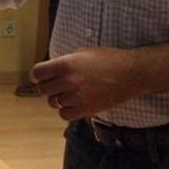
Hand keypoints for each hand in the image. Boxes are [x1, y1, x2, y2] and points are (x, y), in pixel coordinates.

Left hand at [30, 48, 147, 120]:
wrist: (131, 74)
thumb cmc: (109, 60)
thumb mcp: (83, 53)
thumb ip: (65, 62)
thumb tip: (51, 71)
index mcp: (66, 64)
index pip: (37, 73)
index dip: (37, 76)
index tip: (40, 77)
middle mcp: (68, 80)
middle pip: (43, 89)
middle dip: (47, 88)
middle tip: (56, 86)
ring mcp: (76, 96)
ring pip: (53, 103)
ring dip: (58, 99)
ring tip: (69, 94)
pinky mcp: (86, 109)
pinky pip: (64, 115)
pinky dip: (66, 110)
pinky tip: (74, 104)